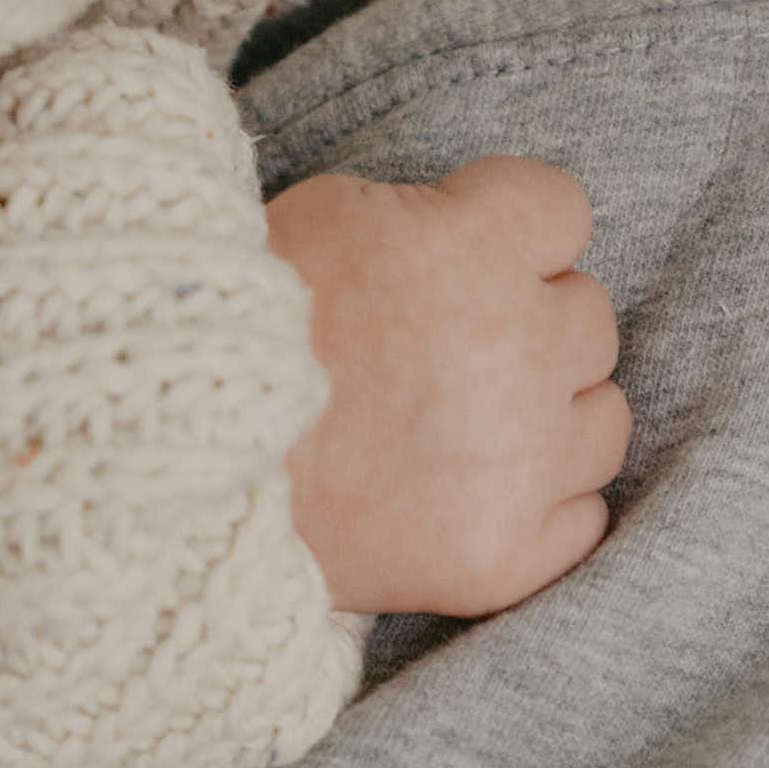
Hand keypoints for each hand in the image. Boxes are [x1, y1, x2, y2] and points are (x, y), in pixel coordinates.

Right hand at [266, 158, 631, 618]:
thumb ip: (428, 219)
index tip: (460, 254)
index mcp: (475, 248)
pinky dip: (537, 505)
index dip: (508, 230)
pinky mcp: (503, 555)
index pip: (562, 212)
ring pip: (602, 419)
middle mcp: (519, 350)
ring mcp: (520, 463)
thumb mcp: (326, 214)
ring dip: (545, 415)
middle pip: (588, 317)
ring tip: (461, 426)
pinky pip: (583, 517)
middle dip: (525, 324)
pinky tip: (471, 492)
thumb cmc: (232, 326)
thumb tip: (474, 236)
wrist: (166, 465)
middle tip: (441, 348)